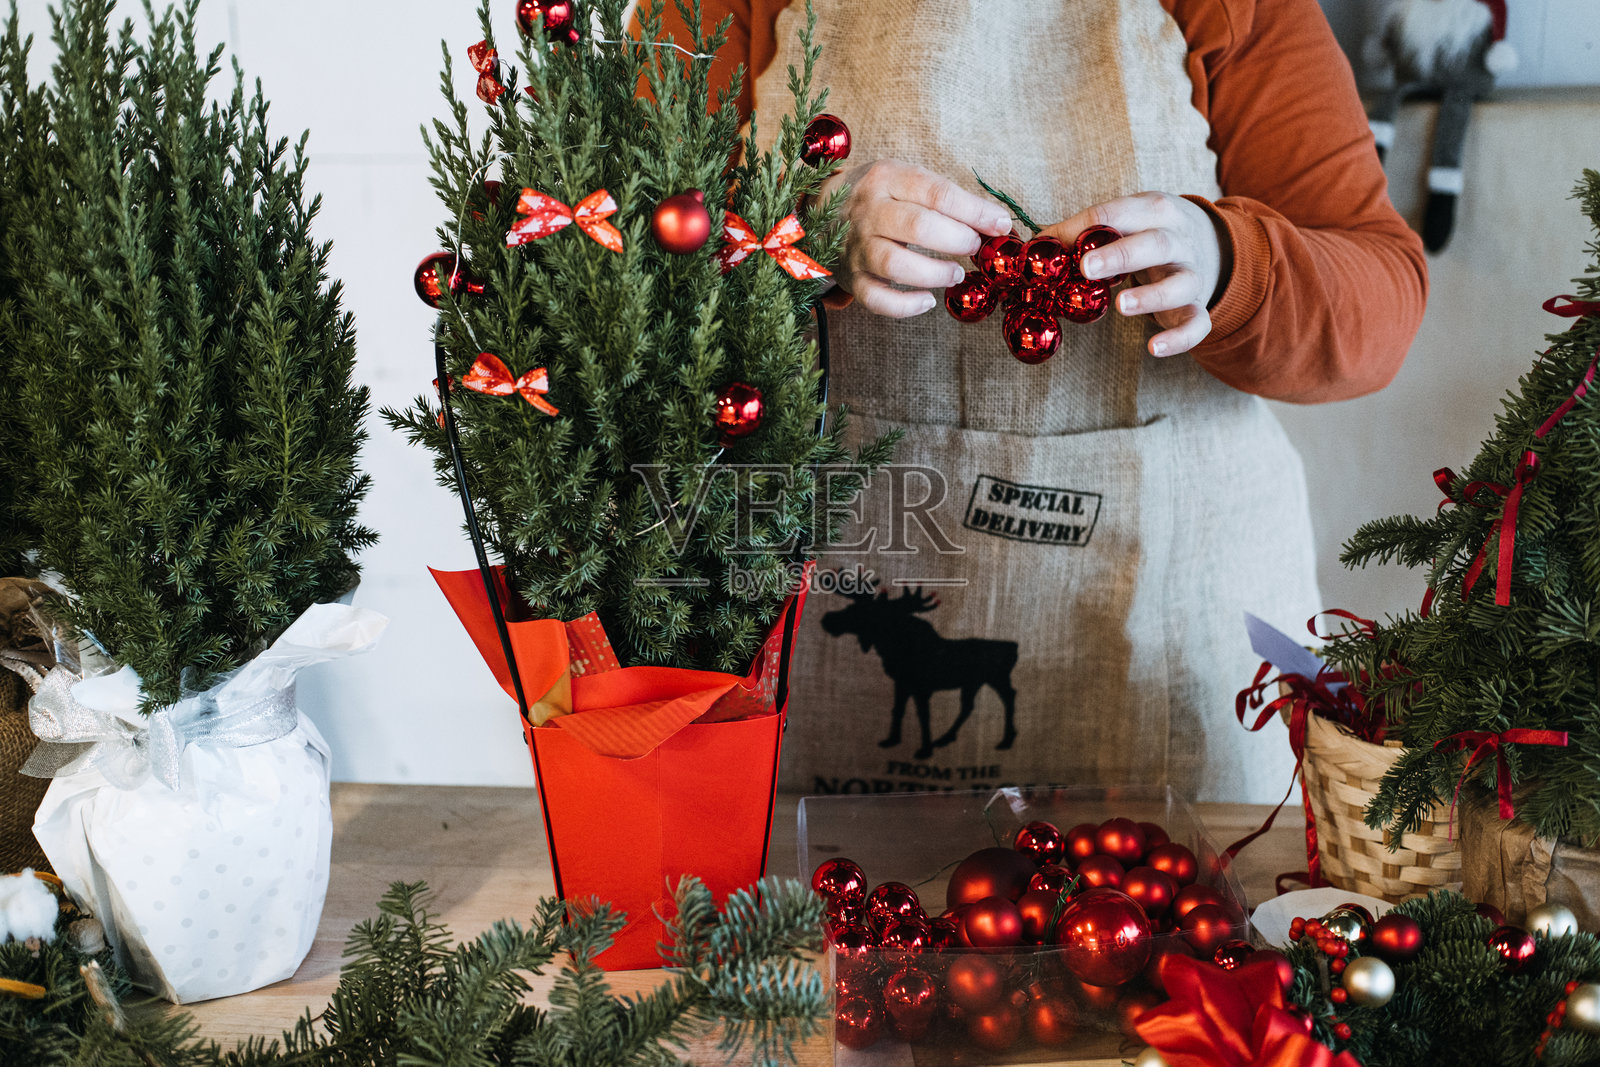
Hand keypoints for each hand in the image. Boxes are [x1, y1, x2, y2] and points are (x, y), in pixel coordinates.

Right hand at [820, 159, 1013, 317]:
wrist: (818, 215)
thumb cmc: (877, 198)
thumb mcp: (903, 180)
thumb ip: (944, 197)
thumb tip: (995, 221)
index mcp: (886, 178)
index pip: (937, 193)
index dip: (974, 211)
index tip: (1000, 224)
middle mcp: (868, 211)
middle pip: (918, 226)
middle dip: (956, 239)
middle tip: (973, 246)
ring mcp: (857, 247)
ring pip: (895, 264)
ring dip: (934, 273)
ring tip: (955, 274)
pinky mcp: (852, 278)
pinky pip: (876, 299)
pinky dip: (904, 306)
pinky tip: (927, 301)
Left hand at [1040, 192, 1228, 356]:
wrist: (1212, 247)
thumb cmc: (1149, 233)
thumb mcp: (1122, 222)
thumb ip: (1080, 233)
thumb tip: (1034, 246)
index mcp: (1154, 211)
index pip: (1119, 214)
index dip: (1088, 229)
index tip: (1060, 245)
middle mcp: (1178, 240)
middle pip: (1155, 243)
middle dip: (1121, 254)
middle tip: (1087, 268)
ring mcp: (1192, 274)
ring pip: (1180, 284)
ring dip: (1152, 296)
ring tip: (1121, 306)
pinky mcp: (1198, 306)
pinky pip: (1198, 324)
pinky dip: (1180, 338)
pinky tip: (1155, 349)